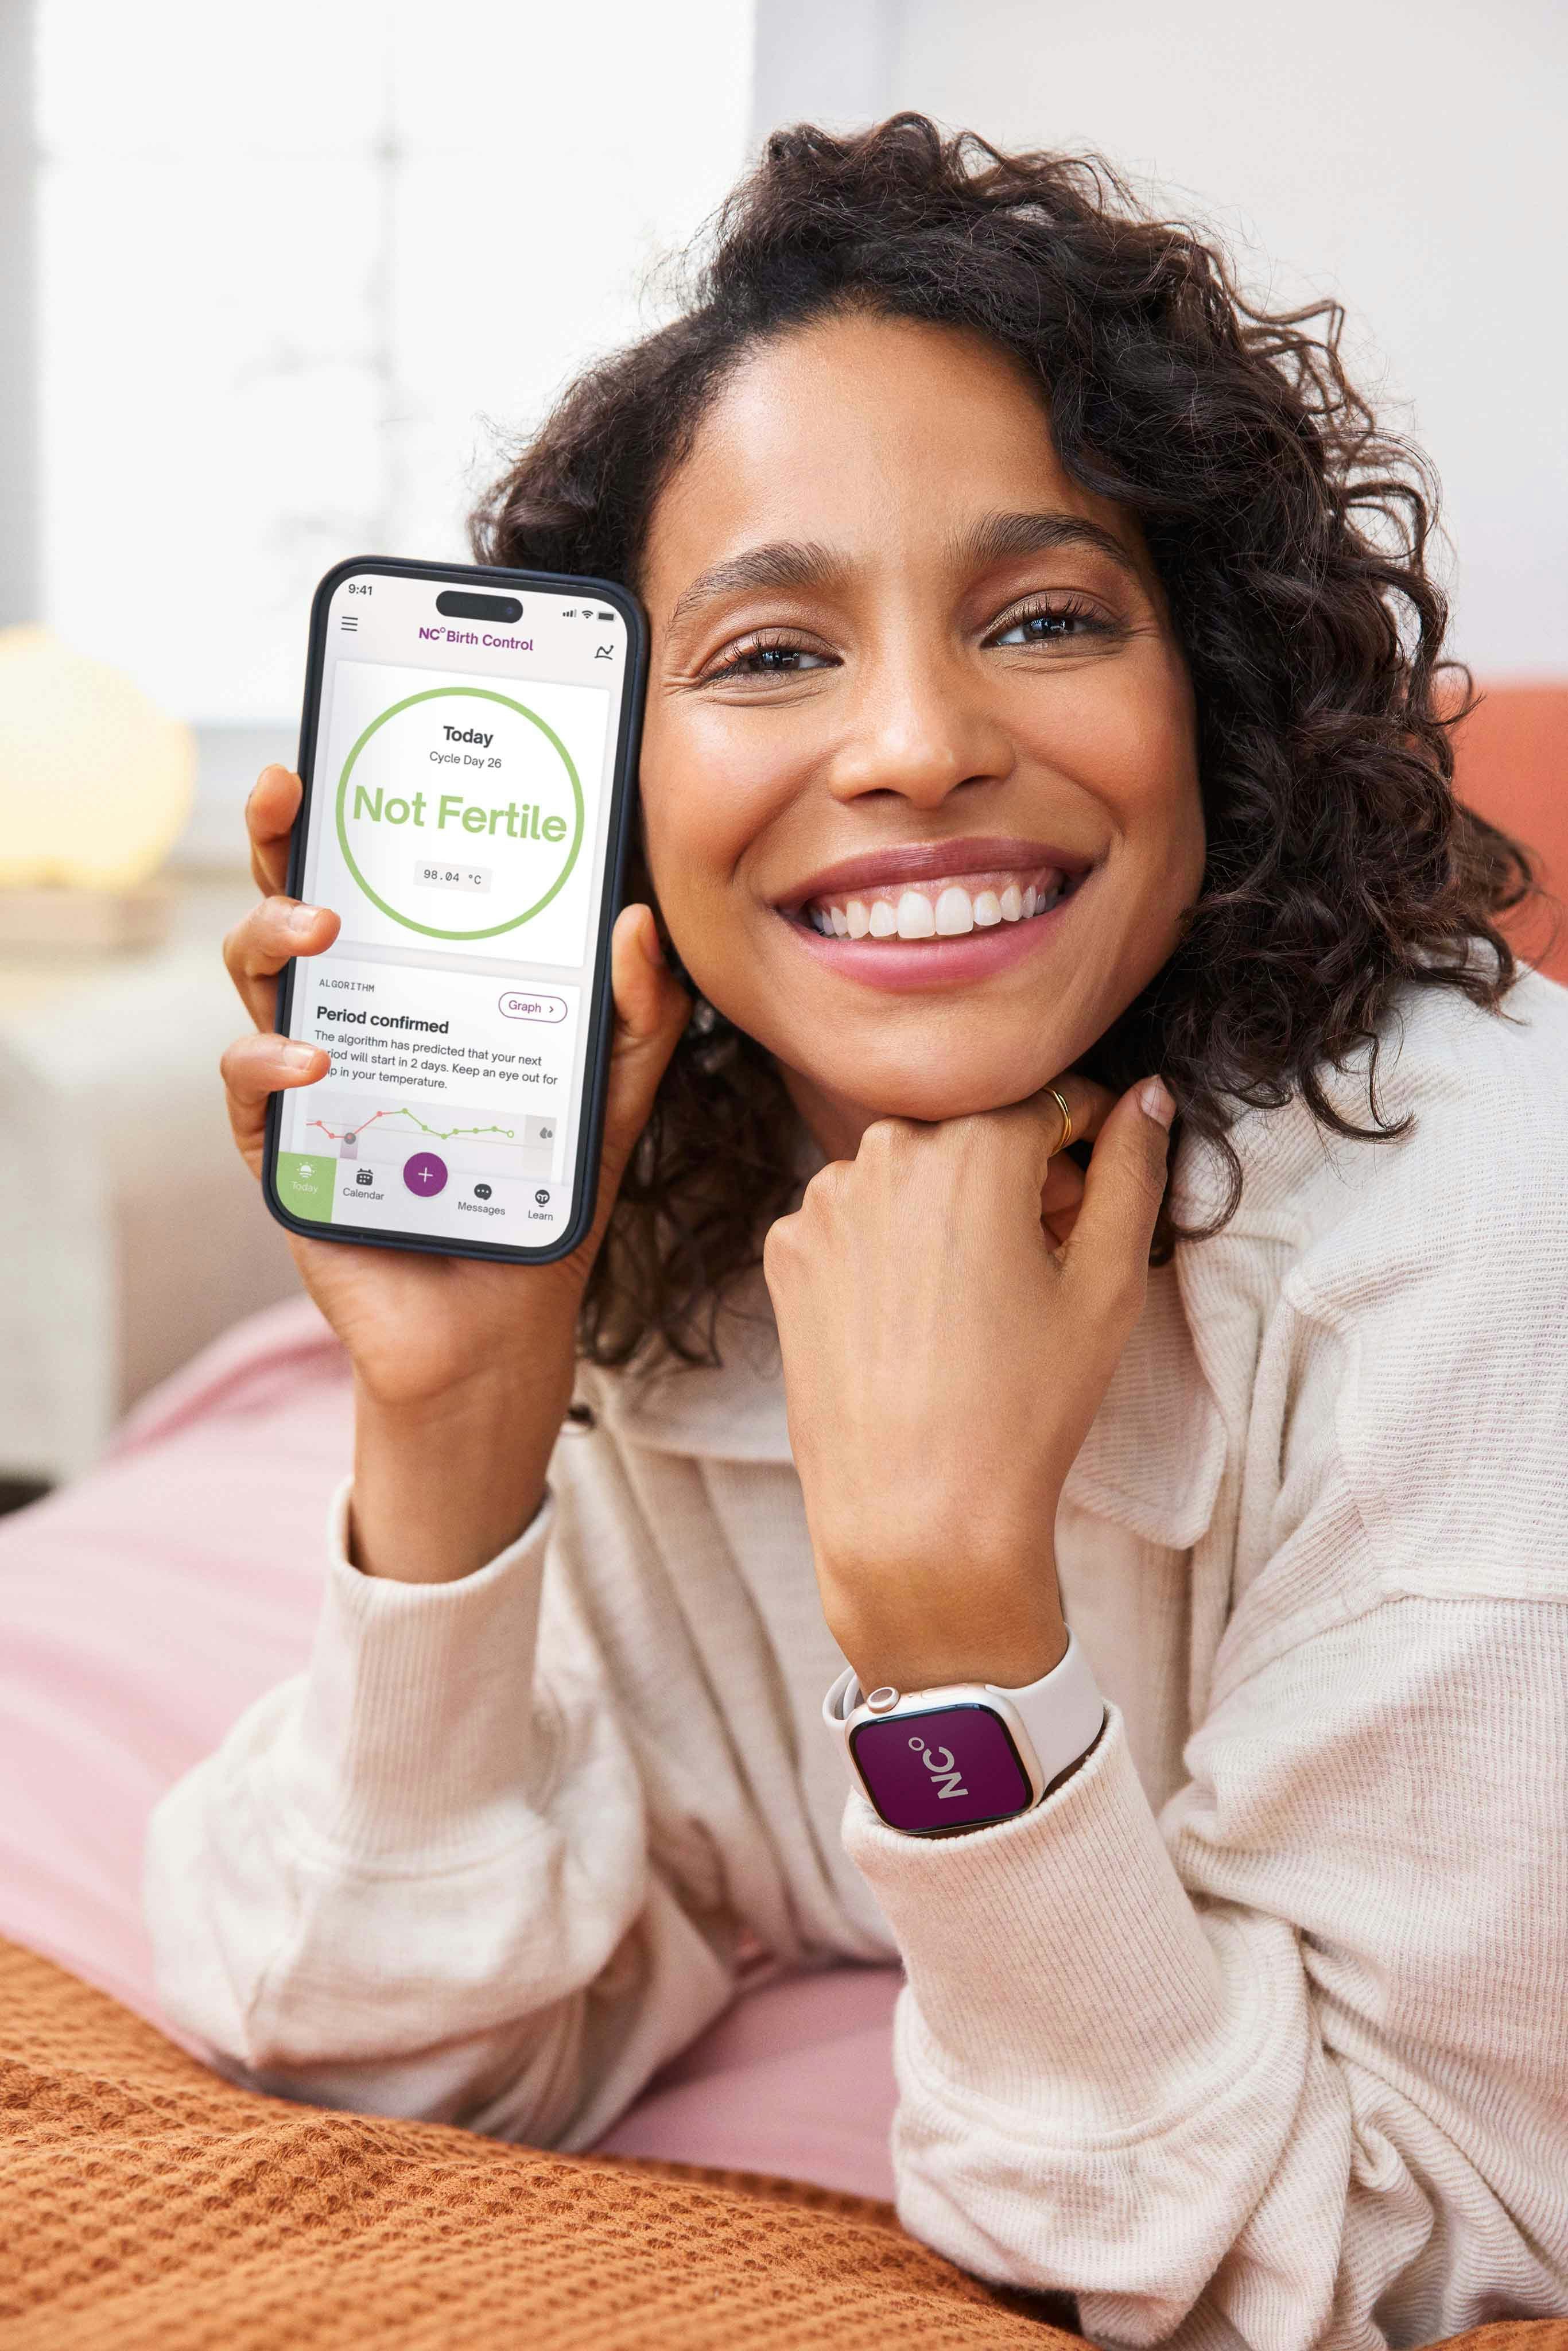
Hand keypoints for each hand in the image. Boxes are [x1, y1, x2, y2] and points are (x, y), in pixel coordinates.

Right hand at [219, 765, 689, 1577]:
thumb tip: (636, 920)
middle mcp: (358, 1018)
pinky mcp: (290, 1153)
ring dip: (271, 940)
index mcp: (423, 984)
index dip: (353, 811)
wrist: (503, 1320)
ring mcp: (315, 1081)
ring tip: (317, 932)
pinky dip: (270, 1066)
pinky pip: (252, 1092)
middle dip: (279, 840)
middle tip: (289, 795)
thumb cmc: (546, 1189)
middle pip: (295, 907)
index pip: (379, 880)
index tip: (347, 746)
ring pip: (260, 985)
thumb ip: (639, 1014)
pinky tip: (313, 1060)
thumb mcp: (613, 1094)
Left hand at [762, 1076, 1175, 1693]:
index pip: (1051, 1103)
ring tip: (976, 1307)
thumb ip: (1132, 1170)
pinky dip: (890, 1250)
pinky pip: (857, 1222)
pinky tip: (914, 1323)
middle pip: (975, 1137)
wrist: (915, 1516)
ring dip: (949, 1212)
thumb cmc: (1024, 1408)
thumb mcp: (1106, 1285)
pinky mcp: (787, 1253)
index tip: (1090, 1205)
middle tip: (1041, 1269)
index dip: (1085, 1149)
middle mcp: (883, 1153)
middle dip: (1017, 1182)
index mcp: (972, 1145)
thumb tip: (1149, 1095)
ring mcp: (822, 1203)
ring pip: (911, 1177)